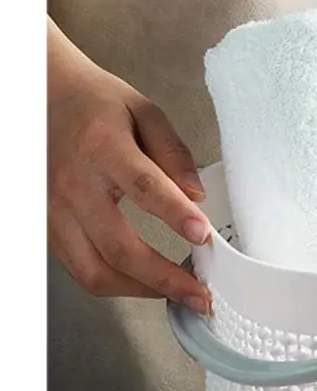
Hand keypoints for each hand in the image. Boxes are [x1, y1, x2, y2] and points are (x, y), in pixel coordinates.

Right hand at [48, 24, 212, 312]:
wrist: (38, 95)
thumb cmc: (93, 103)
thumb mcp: (143, 111)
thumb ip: (174, 153)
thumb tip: (196, 196)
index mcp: (103, 148)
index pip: (143, 187)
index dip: (175, 215)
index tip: (204, 236)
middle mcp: (74, 185)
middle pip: (119, 247)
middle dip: (165, 278)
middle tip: (202, 294)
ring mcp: (55, 211)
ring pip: (95, 271)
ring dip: (141, 291)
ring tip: (179, 295)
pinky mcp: (48, 227)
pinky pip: (80, 269)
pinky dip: (117, 283)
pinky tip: (146, 283)